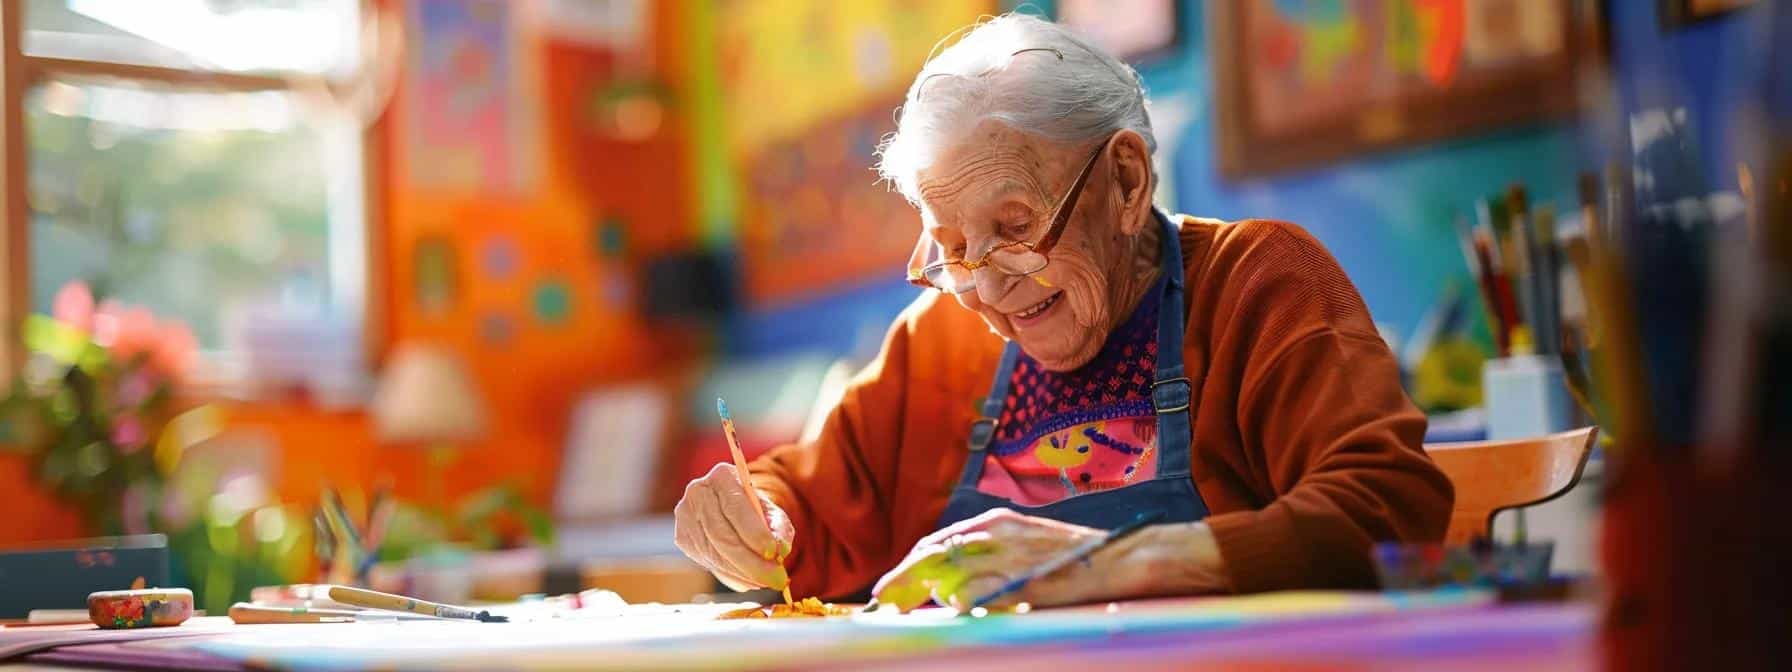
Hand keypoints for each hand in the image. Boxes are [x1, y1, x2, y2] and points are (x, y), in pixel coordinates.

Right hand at [673, 463, 794, 590]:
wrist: (727, 505)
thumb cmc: (752, 508)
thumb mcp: (771, 510)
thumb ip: (780, 528)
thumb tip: (780, 551)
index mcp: (722, 477)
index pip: (736, 509)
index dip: (754, 533)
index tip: (773, 553)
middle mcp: (698, 493)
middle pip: (722, 535)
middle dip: (751, 562)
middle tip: (775, 580)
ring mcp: (685, 516)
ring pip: (714, 553)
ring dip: (742, 573)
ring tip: (764, 581)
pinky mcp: (682, 537)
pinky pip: (708, 563)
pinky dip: (731, 576)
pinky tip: (748, 580)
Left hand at [872, 508, 1231, 612]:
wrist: (1128, 558)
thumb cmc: (1079, 560)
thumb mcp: (1026, 552)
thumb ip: (990, 567)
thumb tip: (952, 593)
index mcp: (995, 523)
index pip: (936, 545)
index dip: (908, 570)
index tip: (887, 592)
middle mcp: (996, 530)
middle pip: (932, 554)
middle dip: (903, 580)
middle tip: (882, 604)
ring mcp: (1010, 551)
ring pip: (948, 568)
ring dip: (920, 589)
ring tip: (899, 610)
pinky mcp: (1023, 574)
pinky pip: (979, 589)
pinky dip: (959, 601)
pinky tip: (950, 611)